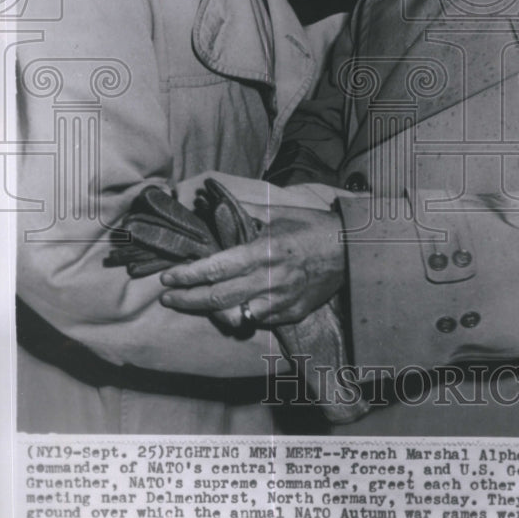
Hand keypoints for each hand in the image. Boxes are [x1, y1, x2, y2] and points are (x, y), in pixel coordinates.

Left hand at [159, 206, 346, 326]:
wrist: (350, 250)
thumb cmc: (312, 228)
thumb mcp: (278, 212)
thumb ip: (243, 210)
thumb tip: (213, 198)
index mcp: (263, 251)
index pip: (215, 269)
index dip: (188, 276)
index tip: (168, 278)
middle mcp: (269, 280)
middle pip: (218, 298)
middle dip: (187, 300)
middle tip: (169, 298)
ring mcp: (281, 301)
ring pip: (235, 316)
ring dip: (211, 312)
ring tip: (196, 304)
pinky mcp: (291, 314)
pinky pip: (258, 319)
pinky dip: (242, 314)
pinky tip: (232, 307)